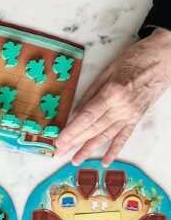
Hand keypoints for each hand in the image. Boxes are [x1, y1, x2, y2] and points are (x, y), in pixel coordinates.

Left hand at [55, 28, 170, 166]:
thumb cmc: (136, 59)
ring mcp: (130, 114)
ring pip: (106, 136)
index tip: (59, 141)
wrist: (164, 57)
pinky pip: (124, 137)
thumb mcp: (108, 70)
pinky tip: (105, 161)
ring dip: (89, 150)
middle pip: (93, 129)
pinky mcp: (137, 118)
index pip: (86, 117)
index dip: (71, 131)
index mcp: (112, 93)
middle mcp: (121, 107)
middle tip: (59, 153)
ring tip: (75, 160)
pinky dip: (114, 150)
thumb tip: (76, 113)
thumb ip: (90, 93)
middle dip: (74, 142)